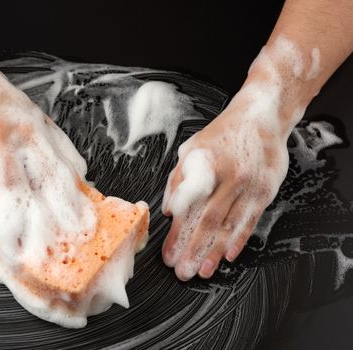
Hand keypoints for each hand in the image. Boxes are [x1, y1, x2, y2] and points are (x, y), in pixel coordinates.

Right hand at [0, 53, 94, 267]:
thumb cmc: (14, 112)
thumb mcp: (48, 127)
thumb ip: (65, 159)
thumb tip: (84, 192)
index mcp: (31, 132)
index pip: (53, 175)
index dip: (66, 208)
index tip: (77, 234)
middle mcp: (0, 141)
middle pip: (15, 193)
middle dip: (30, 231)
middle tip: (40, 261)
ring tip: (9, 262)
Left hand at [161, 89, 290, 280]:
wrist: (260, 118)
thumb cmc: (222, 135)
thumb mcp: (191, 149)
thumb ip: (177, 180)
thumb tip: (167, 211)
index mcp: (204, 164)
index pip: (187, 204)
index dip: (177, 231)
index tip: (168, 252)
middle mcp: (227, 176)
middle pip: (208, 220)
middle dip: (193, 249)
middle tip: (182, 271)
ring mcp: (248, 185)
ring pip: (229, 225)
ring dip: (215, 252)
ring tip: (203, 271)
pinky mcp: (264, 192)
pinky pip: (250, 221)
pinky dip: (238, 241)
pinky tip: (228, 256)